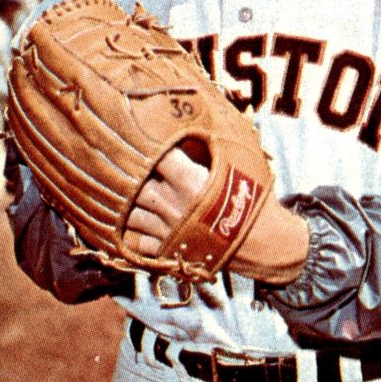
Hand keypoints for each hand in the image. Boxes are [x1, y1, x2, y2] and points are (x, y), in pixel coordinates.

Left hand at [124, 147, 308, 285]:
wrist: (265, 244)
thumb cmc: (254, 200)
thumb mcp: (240, 165)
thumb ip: (211, 148)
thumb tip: (192, 129)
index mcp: (190, 181)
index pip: (155, 155)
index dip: (144, 143)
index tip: (136, 133)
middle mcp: (173, 205)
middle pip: (134, 184)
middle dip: (126, 172)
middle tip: (117, 160)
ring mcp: (167, 230)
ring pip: (128, 214)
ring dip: (121, 202)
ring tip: (115, 190)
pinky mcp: (166, 252)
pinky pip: (134, 243)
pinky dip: (125, 233)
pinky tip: (119, 221)